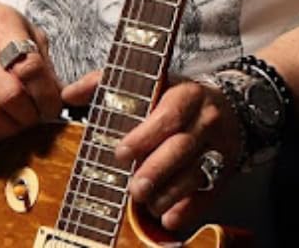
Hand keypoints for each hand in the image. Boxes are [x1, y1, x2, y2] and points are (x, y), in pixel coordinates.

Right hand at [0, 0, 61, 141]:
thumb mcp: (21, 26)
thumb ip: (41, 59)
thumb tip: (59, 95)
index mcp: (0, 26)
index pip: (29, 67)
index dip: (48, 95)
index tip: (53, 105)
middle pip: (10, 96)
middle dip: (31, 114)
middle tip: (38, 115)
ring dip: (11, 127)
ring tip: (19, 119)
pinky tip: (0, 123)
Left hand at [62, 73, 242, 231]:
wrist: (229, 107)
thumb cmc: (176, 97)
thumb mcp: (148, 81)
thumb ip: (107, 84)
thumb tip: (69, 94)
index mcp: (185, 93)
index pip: (167, 114)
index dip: (144, 136)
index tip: (121, 153)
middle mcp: (205, 119)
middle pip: (181, 148)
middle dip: (156, 170)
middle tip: (133, 188)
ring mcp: (218, 147)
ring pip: (195, 174)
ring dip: (167, 193)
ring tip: (145, 202)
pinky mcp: (225, 172)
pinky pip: (209, 194)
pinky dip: (187, 209)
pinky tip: (168, 217)